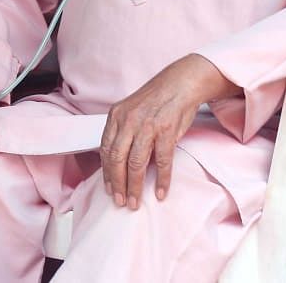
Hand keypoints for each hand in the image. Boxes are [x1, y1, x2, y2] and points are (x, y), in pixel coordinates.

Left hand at [101, 54, 237, 209]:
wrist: (180, 83)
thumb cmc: (157, 99)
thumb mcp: (132, 111)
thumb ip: (123, 131)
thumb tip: (118, 160)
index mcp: (116, 116)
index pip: (105, 149)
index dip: (106, 172)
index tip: (108, 188)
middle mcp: (128, 121)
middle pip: (117, 159)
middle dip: (117, 184)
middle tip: (120, 201)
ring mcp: (147, 126)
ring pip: (136, 163)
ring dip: (135, 186)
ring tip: (135, 202)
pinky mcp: (166, 131)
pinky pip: (162, 161)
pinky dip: (161, 179)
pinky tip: (160, 192)